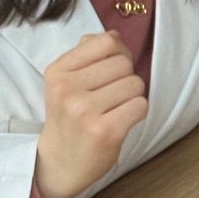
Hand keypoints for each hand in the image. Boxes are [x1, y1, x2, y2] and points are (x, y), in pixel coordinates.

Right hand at [34, 32, 147, 197]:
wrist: (60, 163)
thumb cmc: (70, 118)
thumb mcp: (67, 81)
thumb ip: (88, 54)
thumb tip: (114, 35)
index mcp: (57, 71)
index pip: (106, 41)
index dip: (119, 53)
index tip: (111, 71)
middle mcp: (67, 89)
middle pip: (124, 63)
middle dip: (125, 77)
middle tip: (111, 96)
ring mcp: (84, 111)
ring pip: (135, 84)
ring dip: (132, 96)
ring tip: (114, 110)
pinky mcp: (105, 132)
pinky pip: (141, 105)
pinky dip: (137, 112)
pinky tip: (121, 121)